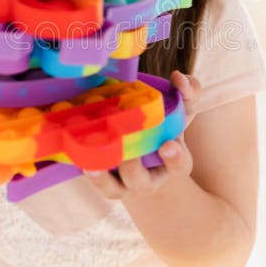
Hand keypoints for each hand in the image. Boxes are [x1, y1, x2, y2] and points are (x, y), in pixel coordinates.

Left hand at [85, 70, 200, 199]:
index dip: (174, 158)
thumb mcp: (180, 108)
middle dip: (133, 167)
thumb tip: (178, 77)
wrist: (142, 145)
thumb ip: (188, 91)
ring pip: (112, 189)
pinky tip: (77, 156)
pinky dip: (86, 171)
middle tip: (125, 151)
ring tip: (91, 164)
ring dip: (102, 178)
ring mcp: (124, 185)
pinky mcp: (103, 182)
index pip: (179, 165)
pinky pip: (94, 182)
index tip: (167, 145)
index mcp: (173, 163)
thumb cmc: (164, 124)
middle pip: (141, 181)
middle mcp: (148, 179)